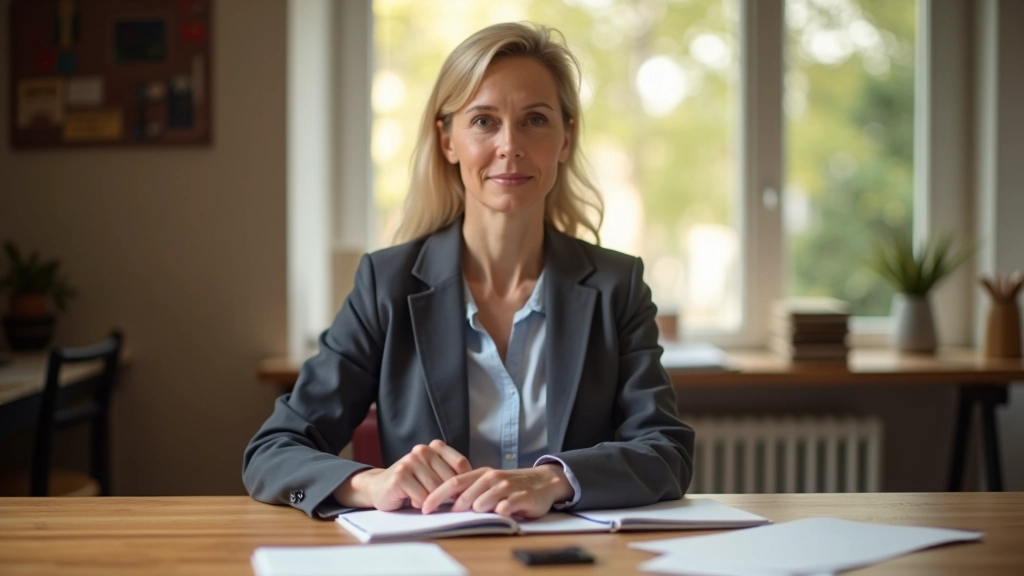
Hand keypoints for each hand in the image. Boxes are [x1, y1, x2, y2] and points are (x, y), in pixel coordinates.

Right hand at [334, 439, 471, 510]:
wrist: (379, 488)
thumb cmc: (412, 485)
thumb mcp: (434, 475)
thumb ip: (450, 475)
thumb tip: (474, 488)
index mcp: (434, 447)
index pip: (460, 464)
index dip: (464, 482)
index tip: (461, 494)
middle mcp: (422, 450)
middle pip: (449, 479)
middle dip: (447, 496)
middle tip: (438, 502)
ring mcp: (410, 461)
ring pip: (436, 490)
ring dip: (431, 501)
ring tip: (421, 498)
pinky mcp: (400, 476)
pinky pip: (422, 498)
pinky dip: (419, 504)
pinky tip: (409, 499)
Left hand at [420, 463, 573, 517]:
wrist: (543, 482)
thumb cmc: (511, 485)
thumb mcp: (489, 483)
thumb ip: (470, 490)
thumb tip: (444, 503)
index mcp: (481, 474)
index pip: (454, 483)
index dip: (437, 495)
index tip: (424, 507)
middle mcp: (492, 478)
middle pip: (466, 494)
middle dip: (454, 508)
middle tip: (447, 518)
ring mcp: (507, 487)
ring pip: (484, 501)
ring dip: (477, 510)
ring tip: (479, 515)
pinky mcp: (522, 497)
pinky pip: (506, 506)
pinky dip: (499, 512)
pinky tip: (499, 514)